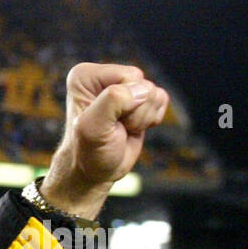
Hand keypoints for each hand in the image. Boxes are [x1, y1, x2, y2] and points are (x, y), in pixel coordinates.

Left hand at [41, 63, 170, 219]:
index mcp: (85, 76)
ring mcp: (122, 87)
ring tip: (122, 129)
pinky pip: (162, 98)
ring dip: (143, 117)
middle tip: (116, 128)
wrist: (94, 172)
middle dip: (135, 111)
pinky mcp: (138, 99)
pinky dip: (151, 119)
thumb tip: (142, 90)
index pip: (128, 76)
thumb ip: (113, 101)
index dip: (125, 103)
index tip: (107, 122)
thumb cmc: (89, 152)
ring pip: (154, 92)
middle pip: (143, 84)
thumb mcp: (92, 128)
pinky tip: (133, 128)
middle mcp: (102, 77)